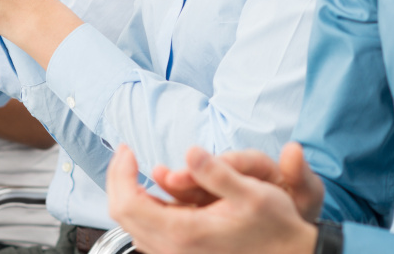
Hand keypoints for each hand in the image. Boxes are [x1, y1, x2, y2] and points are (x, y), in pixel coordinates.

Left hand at [108, 145, 317, 253]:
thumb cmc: (274, 228)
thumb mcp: (251, 192)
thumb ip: (217, 172)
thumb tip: (191, 152)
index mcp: (184, 233)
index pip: (128, 203)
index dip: (120, 173)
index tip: (127, 150)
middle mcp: (173, 250)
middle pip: (123, 215)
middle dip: (118, 180)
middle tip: (125, 155)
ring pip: (133, 227)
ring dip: (129, 194)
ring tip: (134, 168)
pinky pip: (149, 234)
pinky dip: (143, 209)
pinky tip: (155, 192)